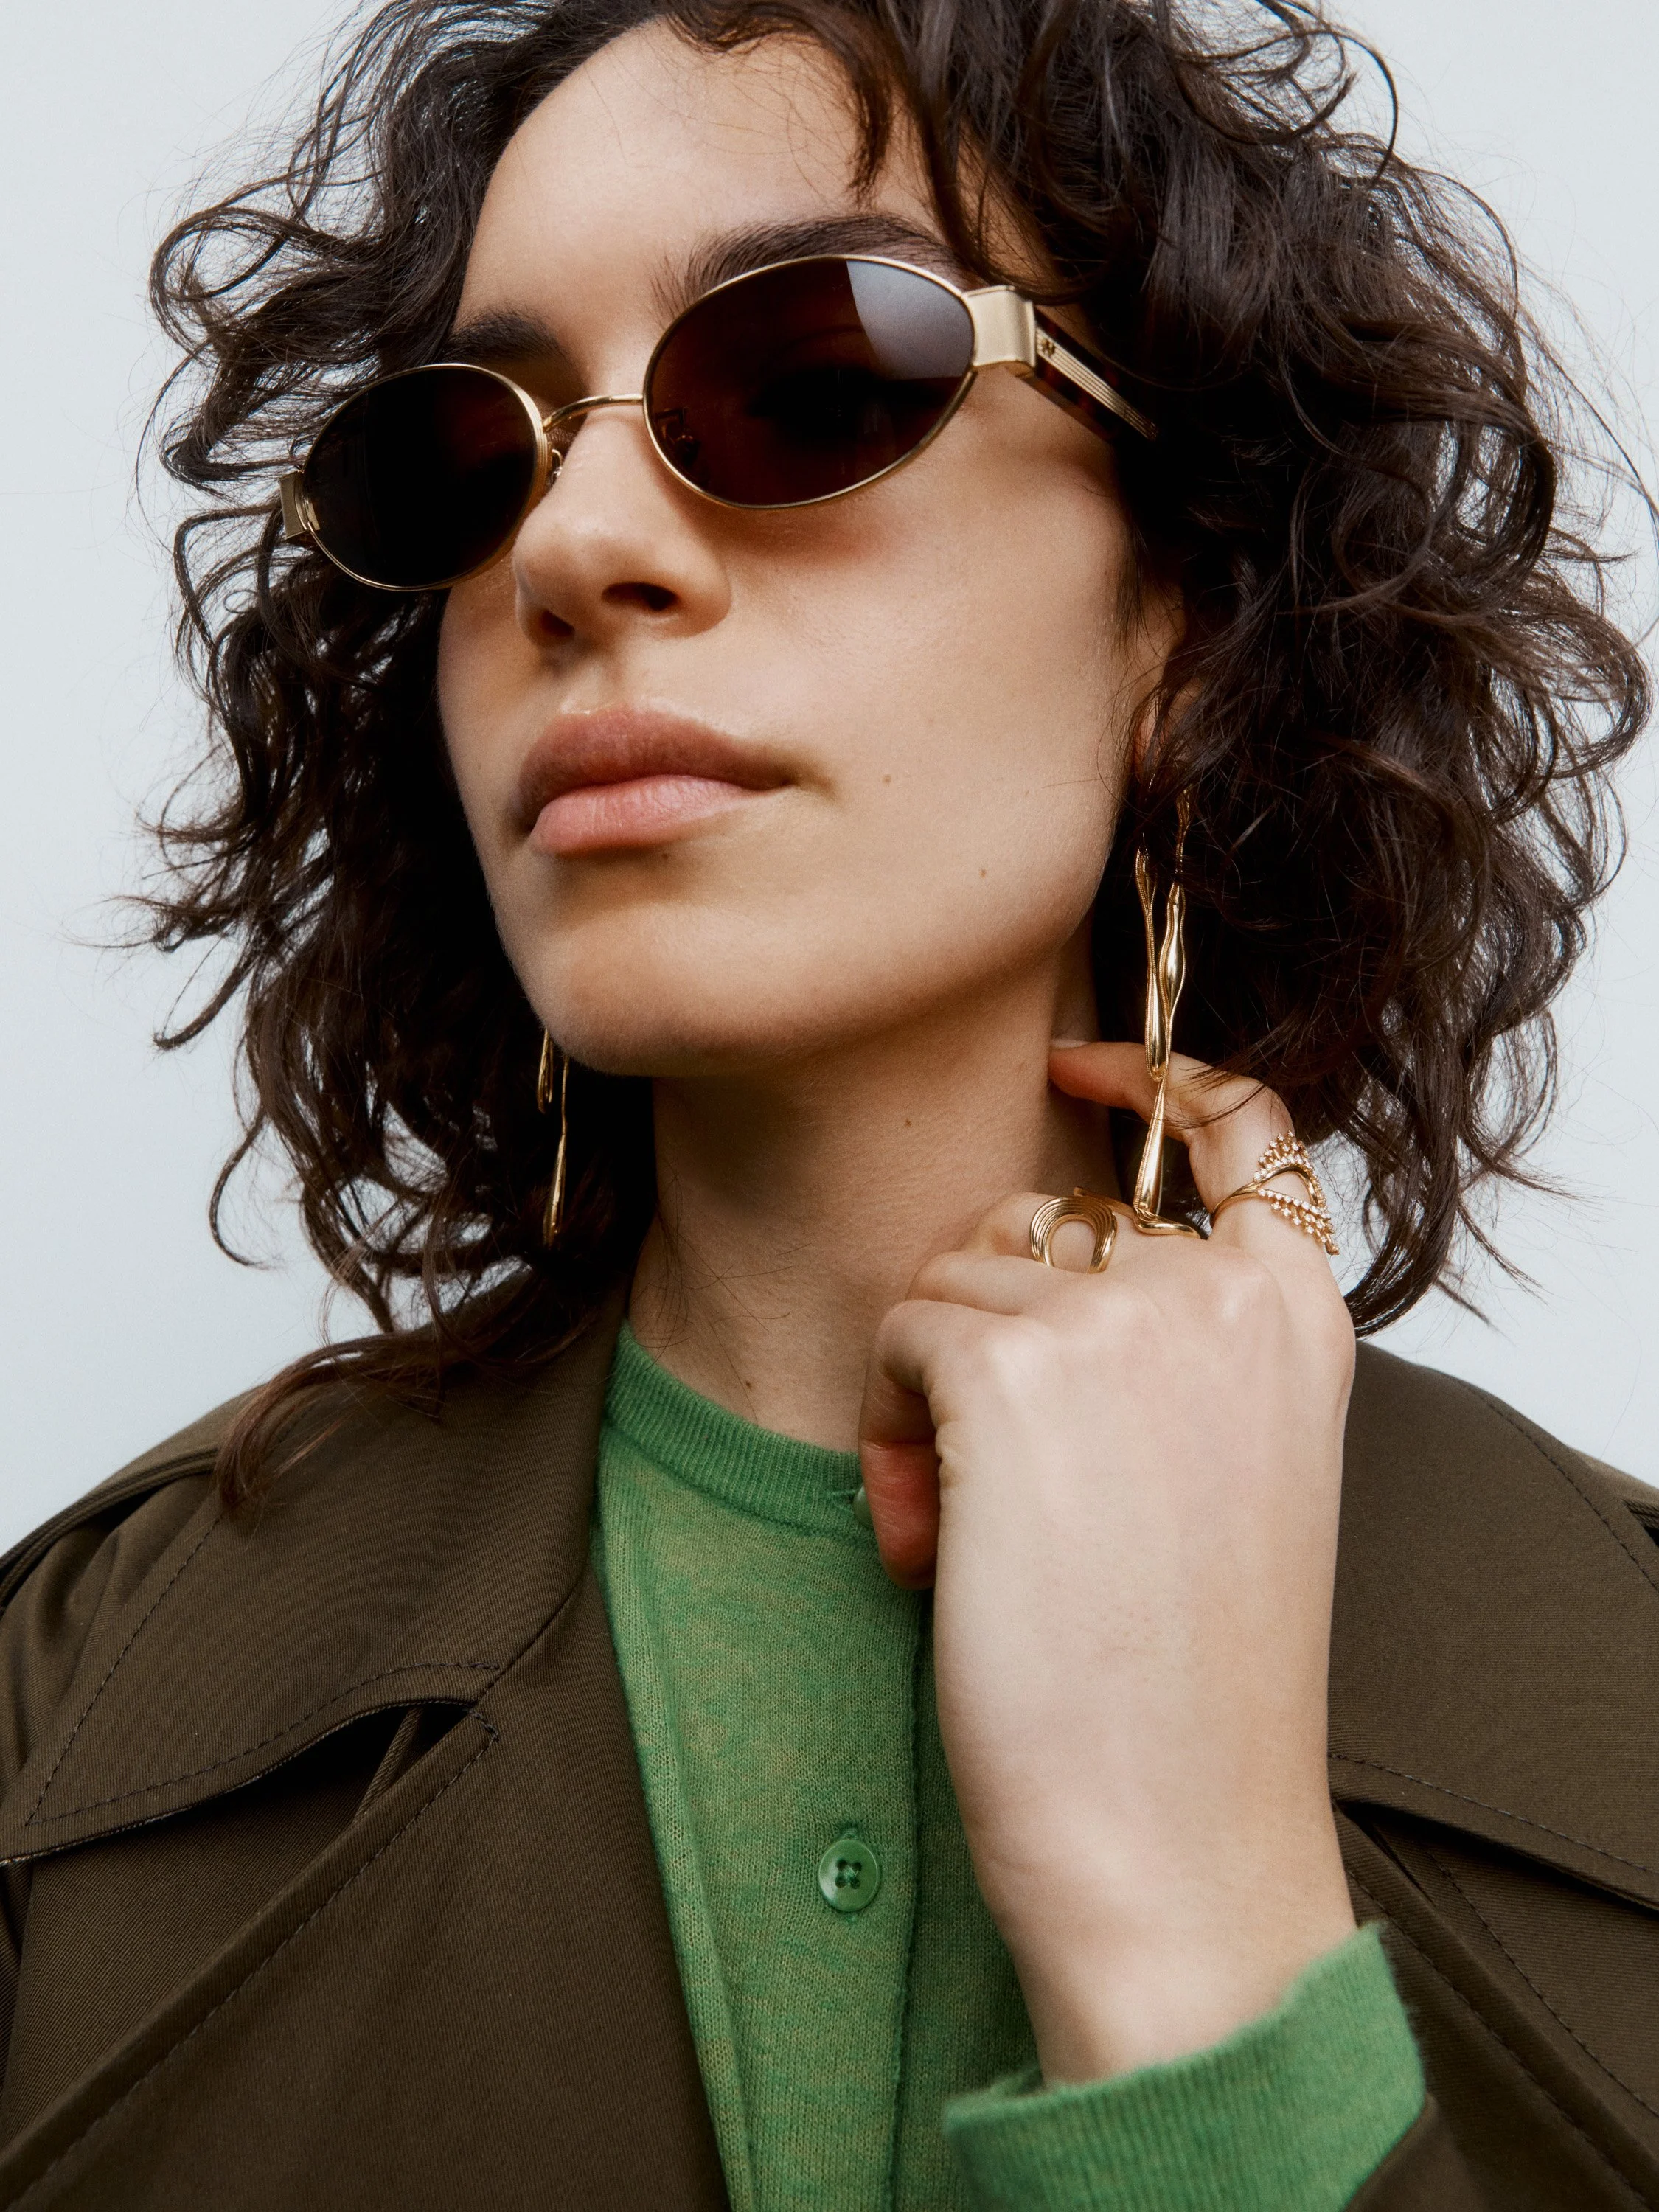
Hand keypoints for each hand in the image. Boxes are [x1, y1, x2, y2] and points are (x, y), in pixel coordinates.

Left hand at [858, 1044, 1357, 2083]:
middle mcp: (1216, 1294)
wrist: (1176, 1836)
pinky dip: (884, 1428)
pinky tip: (924, 1542)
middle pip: (1039, 1222)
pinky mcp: (1012, 1373)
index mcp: (1296, 1318)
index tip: (1079, 1063)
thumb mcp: (1225, 1475)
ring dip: (922, 1395)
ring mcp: (1119, 1324)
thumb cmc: (1185, 1683)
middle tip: (978, 1484)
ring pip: (952, 1278)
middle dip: (981, 1332)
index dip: (1151, 1073)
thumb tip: (1009, 1272)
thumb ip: (1168, 1353)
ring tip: (952, 1534)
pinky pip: (898, 1333)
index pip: (1244, 1126)